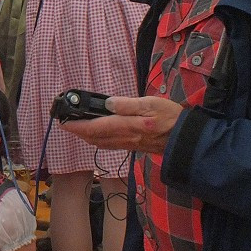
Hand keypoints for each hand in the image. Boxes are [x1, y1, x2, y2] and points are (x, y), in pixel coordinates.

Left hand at [60, 95, 182, 155]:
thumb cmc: (171, 118)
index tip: (63, 122)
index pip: (95, 127)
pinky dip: (98, 140)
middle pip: (95, 138)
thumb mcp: (151, 103)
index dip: (77, 126)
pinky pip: (110, 145)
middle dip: (78, 132)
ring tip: (77, 128)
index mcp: (128, 126)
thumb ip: (128, 105)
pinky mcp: (134, 147)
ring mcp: (129, 144)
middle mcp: (125, 138)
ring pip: (101, 143)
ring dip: (86, 137)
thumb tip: (108, 104)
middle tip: (65, 124)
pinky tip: (97, 136)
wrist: (187, 140)